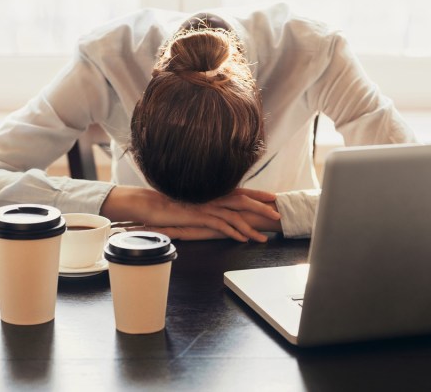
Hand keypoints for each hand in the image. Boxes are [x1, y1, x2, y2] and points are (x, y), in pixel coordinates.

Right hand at [101, 186, 280, 242]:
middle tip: (279, 215)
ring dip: (252, 226)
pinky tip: (243, 239)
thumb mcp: (194, 203)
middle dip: (263, 208)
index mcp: (213, 192)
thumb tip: (219, 210)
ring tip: (264, 237)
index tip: (274, 197)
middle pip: (243, 200)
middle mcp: (212, 196)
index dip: (258, 194)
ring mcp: (207, 205)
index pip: (241, 191)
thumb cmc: (172, 205)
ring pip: (235, 215)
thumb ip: (207, 204)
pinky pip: (221, 224)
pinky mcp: (199, 216)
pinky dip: (234, 232)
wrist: (151, 205)